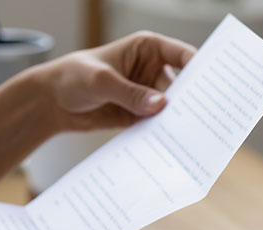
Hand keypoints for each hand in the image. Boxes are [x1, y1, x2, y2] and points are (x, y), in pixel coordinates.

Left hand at [35, 31, 195, 131]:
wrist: (51, 102)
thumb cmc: (73, 77)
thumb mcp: (101, 81)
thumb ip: (129, 93)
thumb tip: (160, 105)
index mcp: (147, 49)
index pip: (182, 55)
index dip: (199, 68)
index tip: (212, 86)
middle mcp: (151, 71)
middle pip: (180, 87)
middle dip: (190, 102)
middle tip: (204, 119)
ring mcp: (145, 95)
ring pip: (168, 110)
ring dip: (175, 123)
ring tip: (188, 138)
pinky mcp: (136, 116)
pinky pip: (153, 126)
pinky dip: (159, 135)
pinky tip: (168, 147)